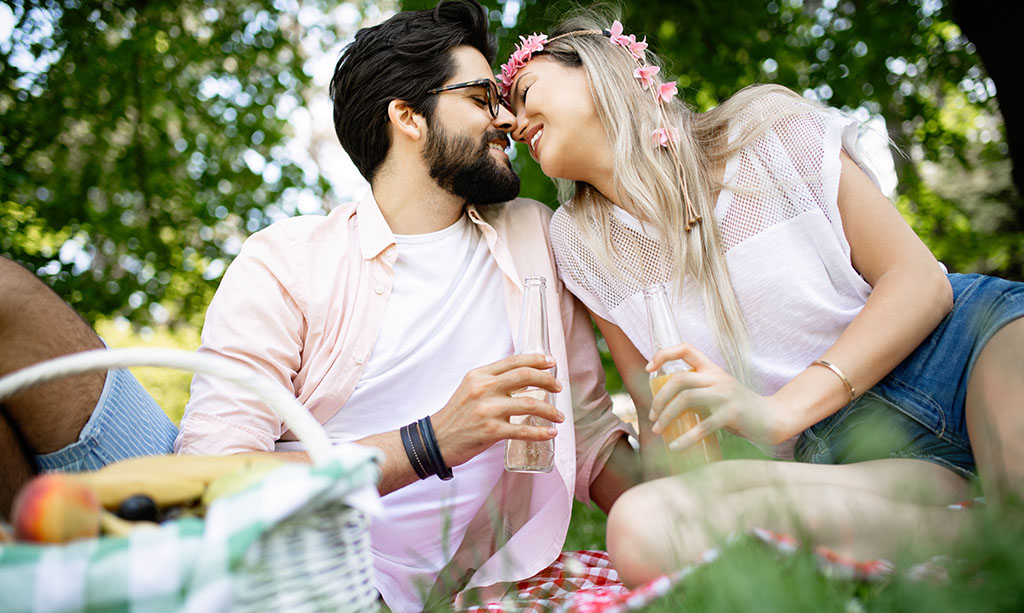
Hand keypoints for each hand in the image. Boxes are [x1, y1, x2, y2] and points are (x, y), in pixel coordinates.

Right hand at [430, 353, 564, 466]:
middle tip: (558, 388)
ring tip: (559, 416)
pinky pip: (523, 430)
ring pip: (529, 404)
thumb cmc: (457, 415)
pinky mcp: (491, 431)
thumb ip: (492, 381)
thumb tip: (523, 377)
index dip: (537, 360)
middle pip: (525, 376)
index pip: (514, 361)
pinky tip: (550, 433)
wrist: (436, 440)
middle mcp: (484, 388)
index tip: (551, 363)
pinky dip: (540, 432)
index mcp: (479, 375)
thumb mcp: (470, 388)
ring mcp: (488, 410)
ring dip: (549, 410)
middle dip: (548, 381)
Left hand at [647, 344, 780, 449]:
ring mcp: (725, 394)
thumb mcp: (718, 392)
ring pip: (686, 398)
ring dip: (666, 416)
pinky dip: (685, 438)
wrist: (771, 418)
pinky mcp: (732, 413)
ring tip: (658, 431)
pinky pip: (703, 425)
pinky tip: (675, 446)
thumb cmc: (738, 409)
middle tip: (652, 417)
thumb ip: (697, 392)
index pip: (686, 349)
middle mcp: (718, 378)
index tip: (648, 369)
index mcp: (712, 370)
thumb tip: (664, 406)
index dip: (664, 353)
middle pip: (679, 379)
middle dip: (659, 398)